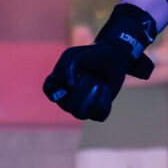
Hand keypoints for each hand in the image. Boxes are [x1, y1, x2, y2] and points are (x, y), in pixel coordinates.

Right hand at [44, 4, 155, 121]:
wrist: (117, 52)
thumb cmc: (95, 52)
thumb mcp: (77, 53)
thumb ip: (67, 68)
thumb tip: (69, 86)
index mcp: (61, 81)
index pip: (51, 92)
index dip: (59, 88)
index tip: (74, 77)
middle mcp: (71, 95)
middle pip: (69, 106)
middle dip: (83, 91)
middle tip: (93, 78)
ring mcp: (86, 101)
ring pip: (83, 113)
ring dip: (95, 98)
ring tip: (102, 84)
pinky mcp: (102, 105)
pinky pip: (100, 115)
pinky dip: (105, 104)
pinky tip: (108, 91)